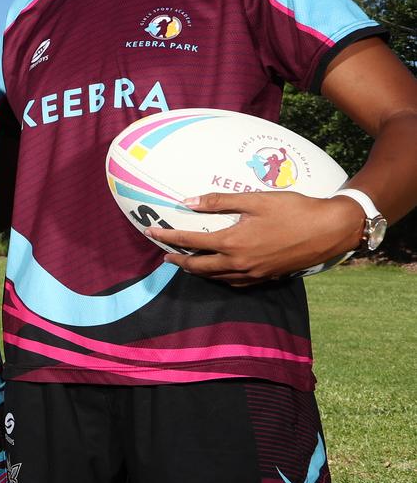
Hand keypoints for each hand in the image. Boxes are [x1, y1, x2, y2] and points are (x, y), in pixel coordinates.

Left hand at [145, 192, 364, 285]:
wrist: (329, 230)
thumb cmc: (293, 209)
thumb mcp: (255, 200)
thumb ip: (220, 202)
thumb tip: (188, 202)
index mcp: (233, 242)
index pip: (191, 243)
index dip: (169, 238)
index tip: (152, 233)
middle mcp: (239, 263)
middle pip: (199, 267)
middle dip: (178, 261)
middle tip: (164, 255)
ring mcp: (253, 274)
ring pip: (216, 277)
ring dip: (197, 271)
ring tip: (186, 263)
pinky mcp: (266, 277)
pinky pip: (234, 282)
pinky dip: (219, 278)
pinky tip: (218, 272)